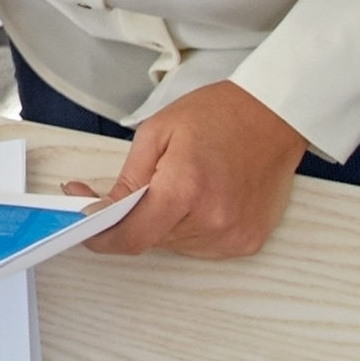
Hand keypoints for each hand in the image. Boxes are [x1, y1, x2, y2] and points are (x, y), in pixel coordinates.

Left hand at [65, 78, 306, 258]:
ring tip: (183, 182)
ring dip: (166, 222)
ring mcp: (233, 236)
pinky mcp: (248, 242)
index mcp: (185, 190)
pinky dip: (192, 226)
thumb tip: (95, 209)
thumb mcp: (157, 133)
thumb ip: (126, 179)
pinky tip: (203, 196)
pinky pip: (202, 246)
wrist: (275, 115)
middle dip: (136, 217)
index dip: (101, 236)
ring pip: (175, 244)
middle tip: (140, 185)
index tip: (85, 225)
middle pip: (152, 239)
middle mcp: (212, 221)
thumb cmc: (219, 114)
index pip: (131, 237)